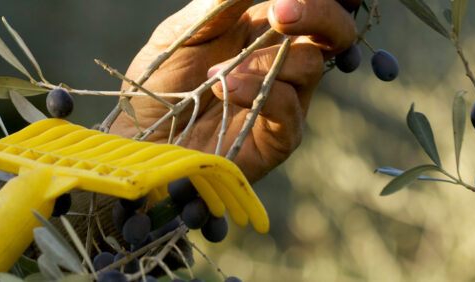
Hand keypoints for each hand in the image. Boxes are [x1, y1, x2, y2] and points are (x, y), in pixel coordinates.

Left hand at [109, 0, 357, 181]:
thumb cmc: (158, 88)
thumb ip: (217, 4)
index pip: (312, 5)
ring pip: (310, 65)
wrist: (140, 141)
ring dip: (264, 60)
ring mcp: (285, 101)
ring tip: (215, 73)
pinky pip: (289, 108)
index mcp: (264, 31)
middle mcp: (283, 63)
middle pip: (334, 30)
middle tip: (282, 12)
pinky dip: (258, 91)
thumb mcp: (180, 34)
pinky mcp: (278, 139)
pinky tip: (223, 89)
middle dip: (319, 12)